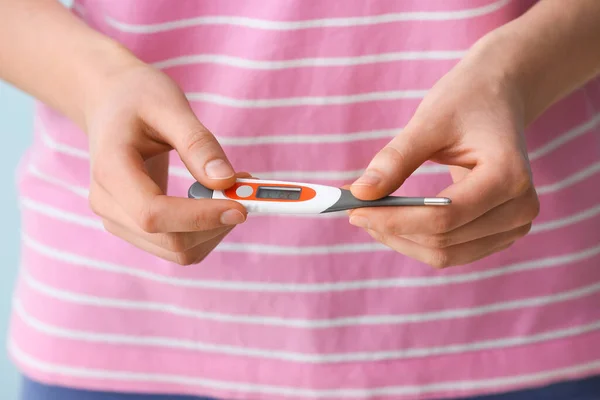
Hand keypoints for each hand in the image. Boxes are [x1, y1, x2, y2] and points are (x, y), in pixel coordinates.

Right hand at [85, 62, 247, 264]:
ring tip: (233, 189)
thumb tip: (225, 181)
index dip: (200, 217)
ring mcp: (119, 219)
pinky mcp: (135, 225)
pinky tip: (216, 199)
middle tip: (248, 190)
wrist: (109, 101)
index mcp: (110, 171)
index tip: (240, 205)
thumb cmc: (137, 96)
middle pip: (171, 241)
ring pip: (178, 250)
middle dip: (216, 223)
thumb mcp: (169, 105)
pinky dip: (206, 230)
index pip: (154, 214)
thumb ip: (197, 143)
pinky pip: (178, 244)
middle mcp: (108, 204)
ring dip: (216, 229)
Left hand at [348, 45, 539, 268]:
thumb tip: (360, 193)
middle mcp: (520, 209)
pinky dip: (416, 240)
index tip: (354, 210)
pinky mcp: (499, 234)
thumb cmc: (466, 102)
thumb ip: (395, 160)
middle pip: (443, 240)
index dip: (394, 219)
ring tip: (369, 214)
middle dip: (392, 229)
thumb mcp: (429, 121)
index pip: (444, 217)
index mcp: (509, 177)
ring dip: (400, 239)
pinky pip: (451, 251)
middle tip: (353, 210)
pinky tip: (393, 220)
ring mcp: (514, 227)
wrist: (498, 99)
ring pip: (445, 254)